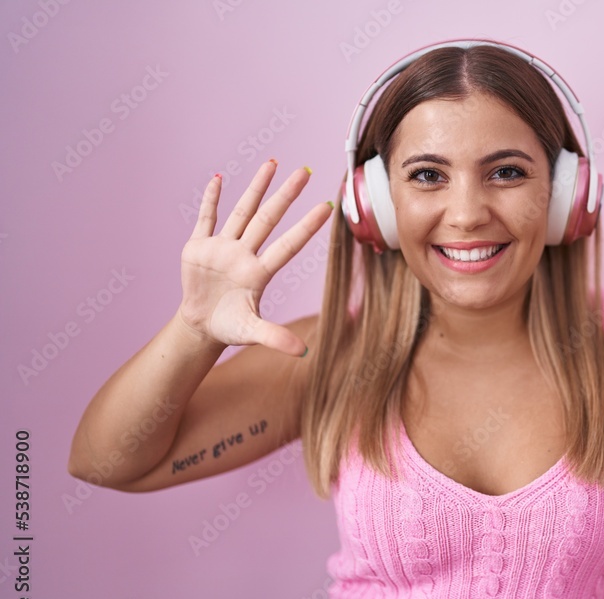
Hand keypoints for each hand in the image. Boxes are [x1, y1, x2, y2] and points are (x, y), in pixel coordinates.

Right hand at [177, 161, 331, 355]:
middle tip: (305, 171)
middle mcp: (245, 253)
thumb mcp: (252, 332)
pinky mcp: (199, 246)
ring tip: (272, 162)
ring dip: (256, 187)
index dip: (307, 226)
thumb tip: (303, 352)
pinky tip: (219, 178)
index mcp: (259, 272)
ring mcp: (223, 247)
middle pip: (268, 218)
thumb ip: (275, 338)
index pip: (288, 244)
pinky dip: (210, 200)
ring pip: (242, 211)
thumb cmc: (230, 327)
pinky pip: (206, 218)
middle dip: (286, 195)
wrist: (201, 325)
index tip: (327, 205)